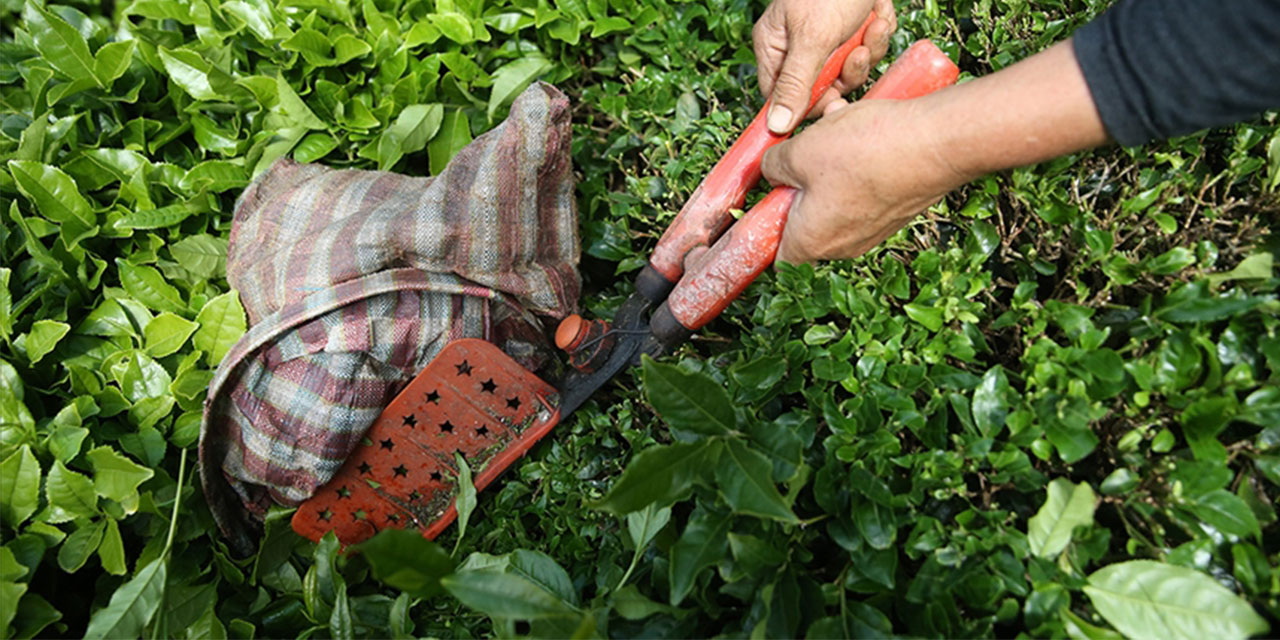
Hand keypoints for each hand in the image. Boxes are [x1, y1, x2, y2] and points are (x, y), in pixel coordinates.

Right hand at [753, 0, 896, 133]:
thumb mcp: (812, 38)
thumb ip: (795, 84)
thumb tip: (775, 127)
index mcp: (775, 46)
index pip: (781, 96)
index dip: (807, 105)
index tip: (831, 105)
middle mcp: (799, 46)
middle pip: (821, 88)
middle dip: (846, 73)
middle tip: (857, 56)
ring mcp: (829, 39)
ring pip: (850, 71)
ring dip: (867, 52)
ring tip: (870, 28)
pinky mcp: (855, 32)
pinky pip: (869, 51)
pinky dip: (878, 34)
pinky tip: (877, 15)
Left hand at [762, 98, 966, 263]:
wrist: (940, 142)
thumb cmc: (868, 150)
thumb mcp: (800, 150)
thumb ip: (773, 166)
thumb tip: (772, 171)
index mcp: (813, 242)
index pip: (776, 256)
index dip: (762, 230)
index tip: (759, 202)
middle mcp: (843, 245)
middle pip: (803, 221)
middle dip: (797, 183)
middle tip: (798, 151)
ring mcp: (872, 228)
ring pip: (833, 197)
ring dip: (826, 164)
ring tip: (833, 129)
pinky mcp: (894, 208)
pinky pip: (861, 186)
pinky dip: (855, 160)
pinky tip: (860, 129)